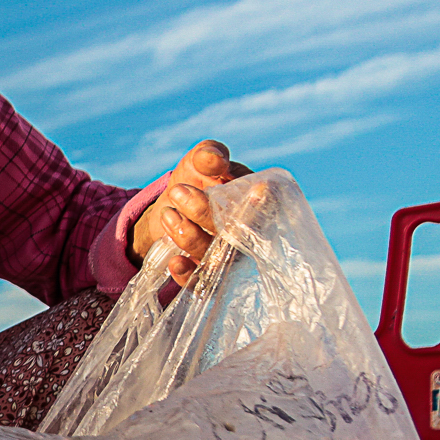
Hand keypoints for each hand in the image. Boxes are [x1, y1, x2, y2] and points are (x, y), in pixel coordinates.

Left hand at [128, 140, 254, 284]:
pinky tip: (175, 261)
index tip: (256, 190)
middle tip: (179, 192)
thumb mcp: (199, 161)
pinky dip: (188, 275)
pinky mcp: (208, 276)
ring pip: (218, 257)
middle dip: (207, 213)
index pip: (271, 206)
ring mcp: (231, 258)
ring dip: (190, 237)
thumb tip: (215, 160)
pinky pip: (203, 284)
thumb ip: (208, 155)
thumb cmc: (196, 179)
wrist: (171, 206)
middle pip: (237, 232)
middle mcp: (250, 234)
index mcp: (259, 202)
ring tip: (167, 214)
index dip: (265, 203)